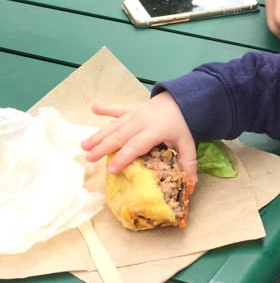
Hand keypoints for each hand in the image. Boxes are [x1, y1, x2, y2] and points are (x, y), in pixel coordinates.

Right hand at [81, 92, 197, 179]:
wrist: (184, 99)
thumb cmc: (184, 124)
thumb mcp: (188, 143)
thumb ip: (188, 162)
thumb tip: (192, 183)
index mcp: (155, 131)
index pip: (137, 146)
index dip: (124, 158)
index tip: (112, 169)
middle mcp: (142, 122)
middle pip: (120, 136)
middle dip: (103, 147)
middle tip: (89, 158)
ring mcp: (136, 114)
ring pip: (115, 125)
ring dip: (99, 135)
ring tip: (84, 145)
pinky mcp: (132, 109)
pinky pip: (118, 109)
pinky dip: (106, 108)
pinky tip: (94, 108)